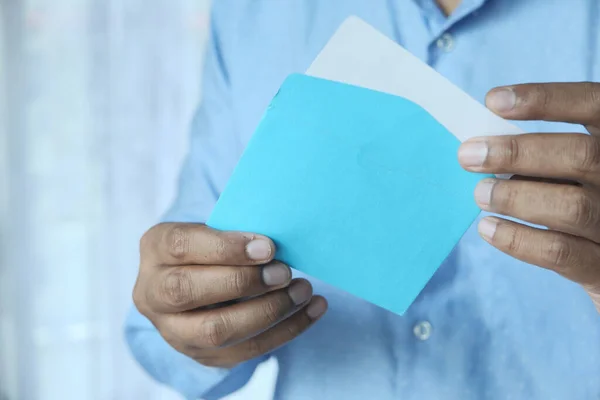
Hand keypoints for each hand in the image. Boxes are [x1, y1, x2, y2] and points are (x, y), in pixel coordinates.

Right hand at [133, 223, 326, 367]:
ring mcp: (174, 330)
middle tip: (283, 272)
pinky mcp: (202, 354)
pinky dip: (286, 330)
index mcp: (156, 249)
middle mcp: (153, 293)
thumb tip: (275, 244)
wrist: (195, 280)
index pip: (182, 246)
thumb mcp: (213, 228)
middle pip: (187, 291)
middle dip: (242, 282)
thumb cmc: (212, 246)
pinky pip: (245, 350)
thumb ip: (235, 233)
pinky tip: (311, 309)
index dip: (225, 248)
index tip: (268, 247)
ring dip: (268, 311)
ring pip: (216, 330)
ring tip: (302, 290)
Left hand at [458, 82, 599, 310]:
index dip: (545, 99)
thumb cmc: (585, 200)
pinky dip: (518, 239)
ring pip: (572, 206)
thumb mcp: (578, 169)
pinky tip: (488, 227)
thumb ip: (549, 155)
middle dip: (517, 152)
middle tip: (469, 155)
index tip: (493, 101)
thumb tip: (486, 148)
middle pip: (581, 155)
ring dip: (515, 196)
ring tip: (480, 193)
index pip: (593, 105)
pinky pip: (561, 253)